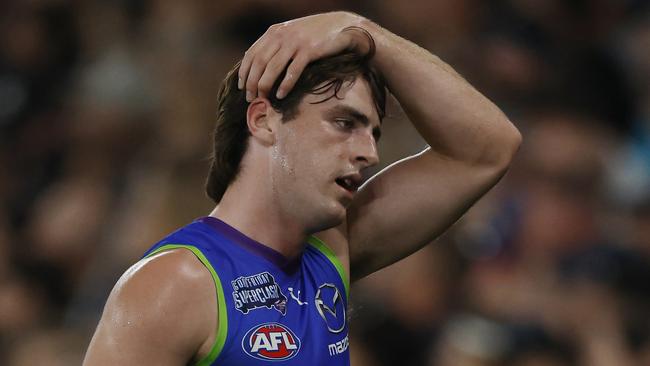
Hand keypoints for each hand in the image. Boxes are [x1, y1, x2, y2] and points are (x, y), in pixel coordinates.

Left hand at [238, 11, 371, 101]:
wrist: (342, 26)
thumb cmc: (316, 34)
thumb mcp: (292, 34)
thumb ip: (277, 45)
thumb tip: (261, 66)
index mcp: (274, 32)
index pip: (252, 53)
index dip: (244, 72)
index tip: (241, 87)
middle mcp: (282, 36)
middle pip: (259, 62)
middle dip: (252, 82)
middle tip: (250, 98)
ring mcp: (295, 43)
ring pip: (272, 68)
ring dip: (264, 86)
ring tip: (262, 99)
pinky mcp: (309, 51)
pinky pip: (292, 71)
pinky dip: (285, 85)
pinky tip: (280, 95)